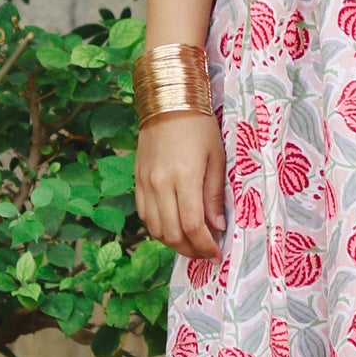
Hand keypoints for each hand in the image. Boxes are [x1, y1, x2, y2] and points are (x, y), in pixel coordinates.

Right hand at [135, 110, 225, 258]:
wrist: (168, 102)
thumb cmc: (199, 126)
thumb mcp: (216, 157)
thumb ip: (214, 195)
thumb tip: (217, 227)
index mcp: (184, 177)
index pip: (192, 226)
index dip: (205, 246)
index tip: (217, 254)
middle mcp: (160, 184)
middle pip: (171, 233)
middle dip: (190, 250)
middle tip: (206, 253)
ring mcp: (145, 183)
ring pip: (155, 229)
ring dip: (173, 243)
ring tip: (192, 244)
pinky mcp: (138, 180)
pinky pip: (145, 215)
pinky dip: (159, 229)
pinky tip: (174, 228)